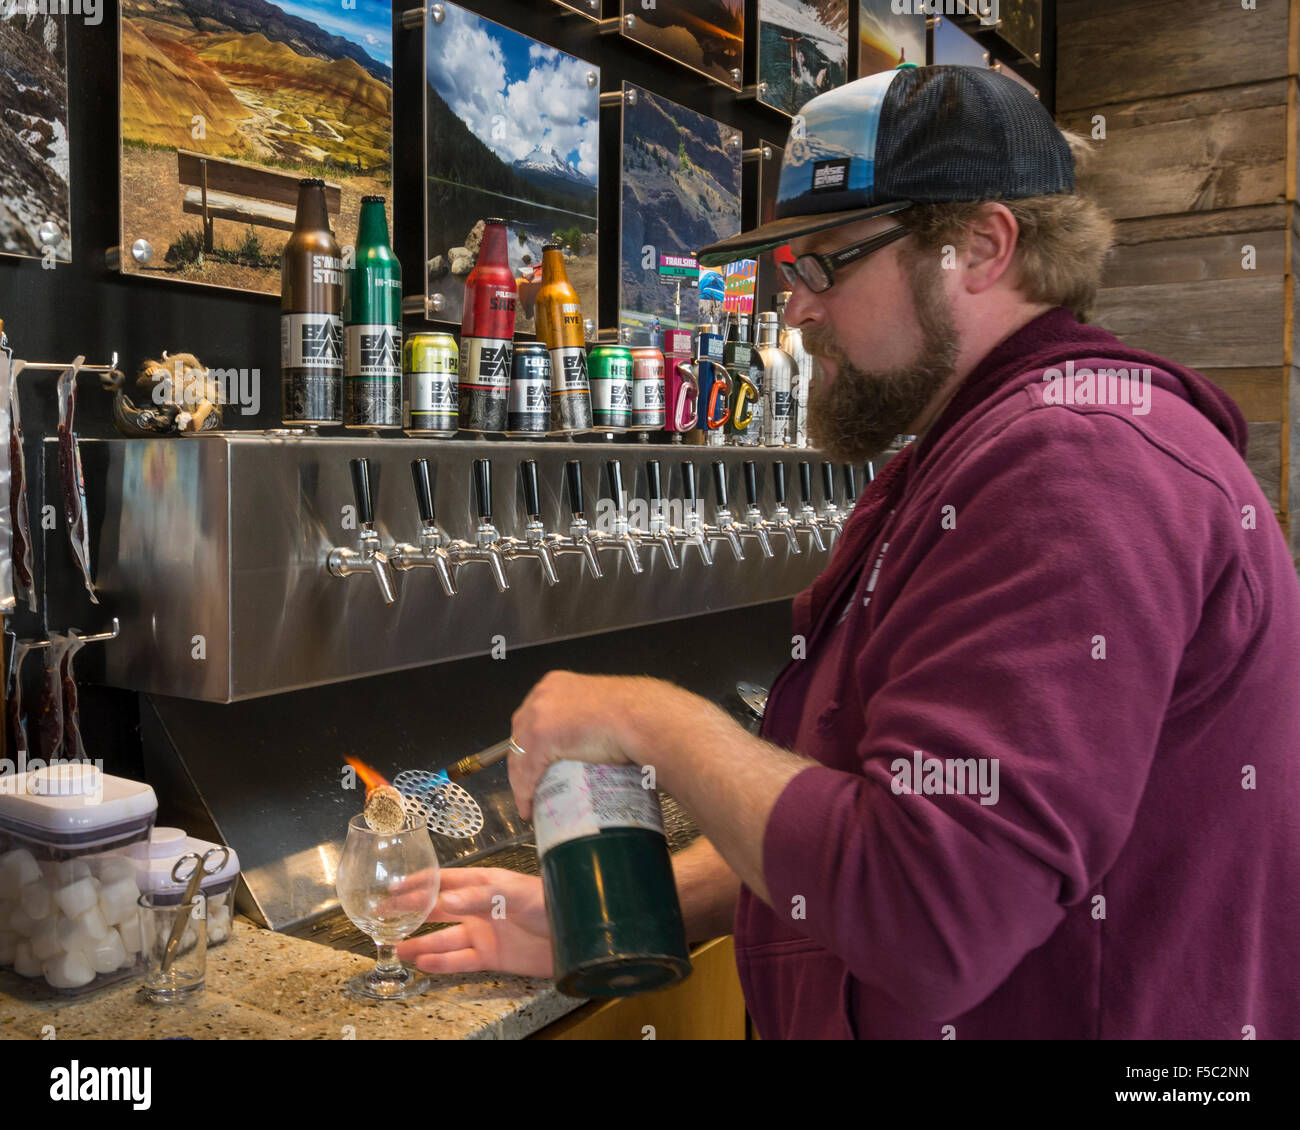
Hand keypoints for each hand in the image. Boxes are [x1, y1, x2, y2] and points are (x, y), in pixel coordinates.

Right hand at [393, 867, 552, 978]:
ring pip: (444, 938)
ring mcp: (484, 932)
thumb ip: (479, 896)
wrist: (575, 934)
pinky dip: (441, 963)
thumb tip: (445, 899)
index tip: (393, 888)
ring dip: (421, 942)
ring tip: (395, 946)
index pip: (444, 881)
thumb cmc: (548, 902)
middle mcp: (478, 907)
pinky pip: (460, 960)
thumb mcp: (514, 892)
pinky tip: (422, 963)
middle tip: (382, 916)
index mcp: (483, 883)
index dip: (419, 883)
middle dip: (411, 912)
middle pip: (438, 909)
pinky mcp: (491, 956)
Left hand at [509, 671, 662, 819]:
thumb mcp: (602, 708)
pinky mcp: (542, 737)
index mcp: (556, 684)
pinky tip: (529, 805)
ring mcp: (539, 715)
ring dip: (521, 782)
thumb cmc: (635, 715)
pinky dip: (525, 792)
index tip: (533, 763)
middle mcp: (543, 695)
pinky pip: (526, 771)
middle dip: (522, 762)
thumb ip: (590, 719)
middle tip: (531, 784)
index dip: (529, 744)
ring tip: (530, 801)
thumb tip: (595, 742)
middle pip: (520, 735)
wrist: (642, 718)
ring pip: (519, 754)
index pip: (531, 717)